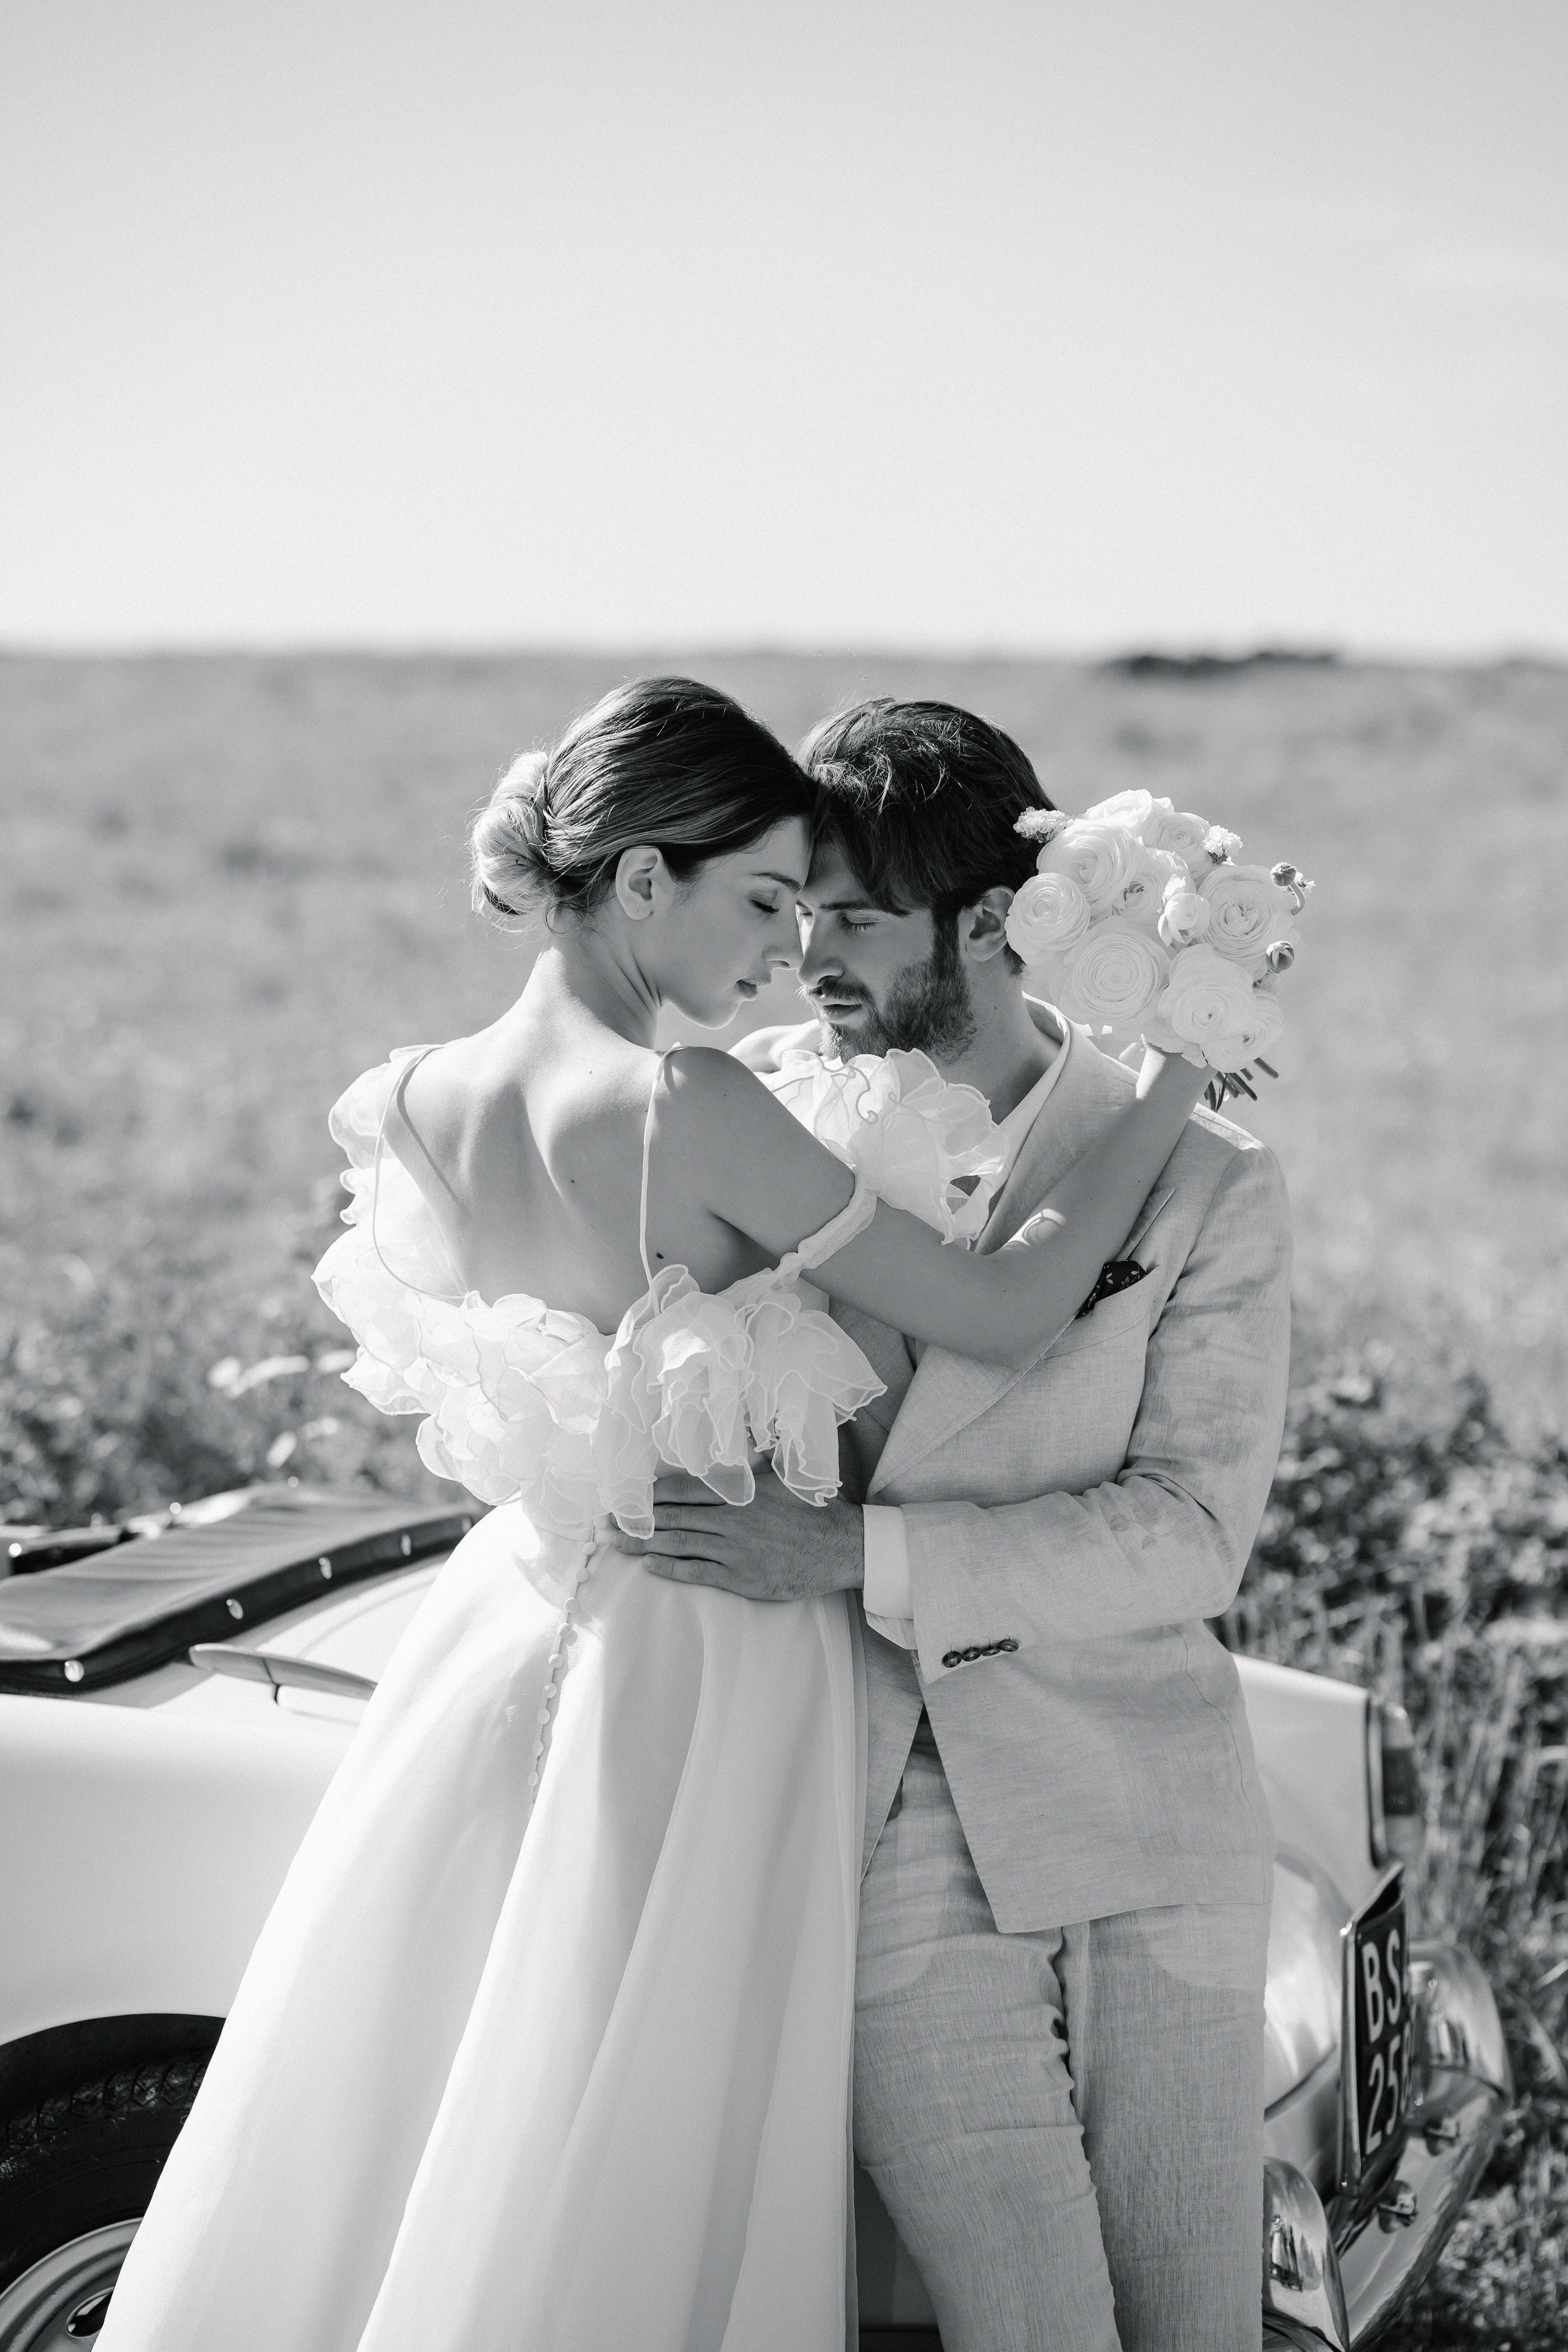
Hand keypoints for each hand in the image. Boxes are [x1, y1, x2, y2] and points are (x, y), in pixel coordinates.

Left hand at [615, 1468, 865, 1601]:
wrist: (839, 1548)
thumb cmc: (813, 1510)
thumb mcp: (786, 1474)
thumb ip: (759, 1455)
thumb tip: (745, 1432)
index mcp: (739, 1493)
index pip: (685, 1490)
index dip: (652, 1494)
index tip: (626, 1495)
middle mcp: (731, 1519)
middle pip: (673, 1517)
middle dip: (636, 1519)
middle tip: (603, 1523)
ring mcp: (734, 1550)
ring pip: (679, 1543)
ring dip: (643, 1543)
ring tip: (615, 1543)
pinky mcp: (740, 1577)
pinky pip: (697, 1572)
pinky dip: (671, 1567)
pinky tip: (649, 1564)